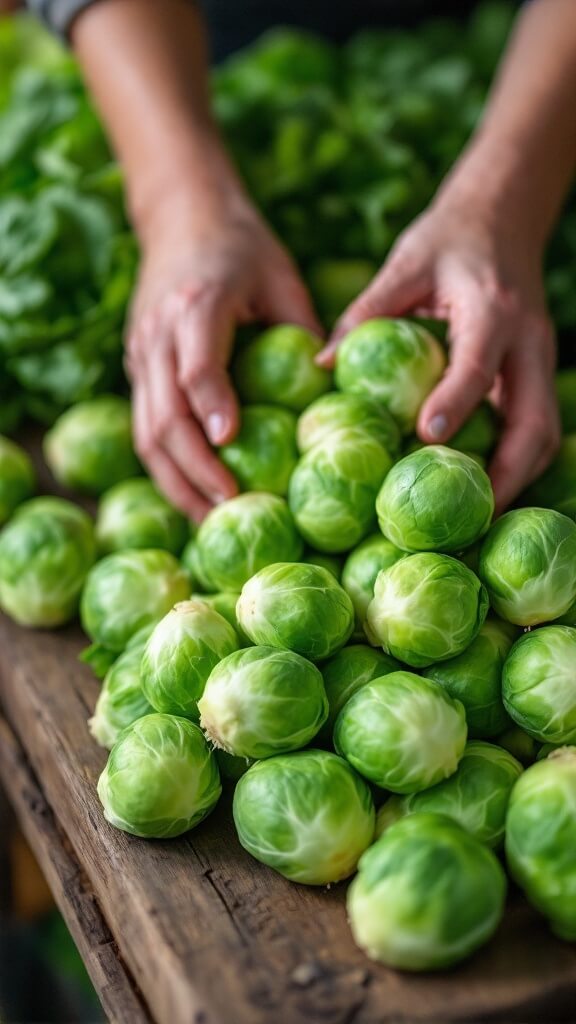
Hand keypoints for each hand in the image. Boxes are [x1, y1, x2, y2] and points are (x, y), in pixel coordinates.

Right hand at [127, 202, 320, 519]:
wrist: (180, 215)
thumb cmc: (243, 246)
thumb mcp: (281, 277)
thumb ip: (302, 331)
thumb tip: (332, 397)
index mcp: (197, 304)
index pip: (196, 365)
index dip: (211, 405)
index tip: (232, 443)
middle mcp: (157, 333)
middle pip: (163, 414)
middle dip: (194, 467)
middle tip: (233, 505)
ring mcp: (139, 353)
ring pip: (145, 432)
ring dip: (175, 481)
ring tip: (211, 519)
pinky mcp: (136, 368)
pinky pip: (144, 427)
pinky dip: (168, 467)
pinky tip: (196, 494)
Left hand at [319, 197, 559, 513]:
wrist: (504, 216)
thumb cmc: (448, 240)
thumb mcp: (405, 263)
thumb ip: (366, 311)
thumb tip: (319, 365)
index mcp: (492, 308)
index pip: (479, 363)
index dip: (458, 401)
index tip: (427, 436)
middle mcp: (527, 341)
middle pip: (534, 421)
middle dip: (507, 473)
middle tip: (469, 515)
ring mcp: (538, 361)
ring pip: (542, 434)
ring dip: (517, 478)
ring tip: (479, 519)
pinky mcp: (534, 374)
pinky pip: (534, 428)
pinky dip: (515, 463)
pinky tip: (482, 489)